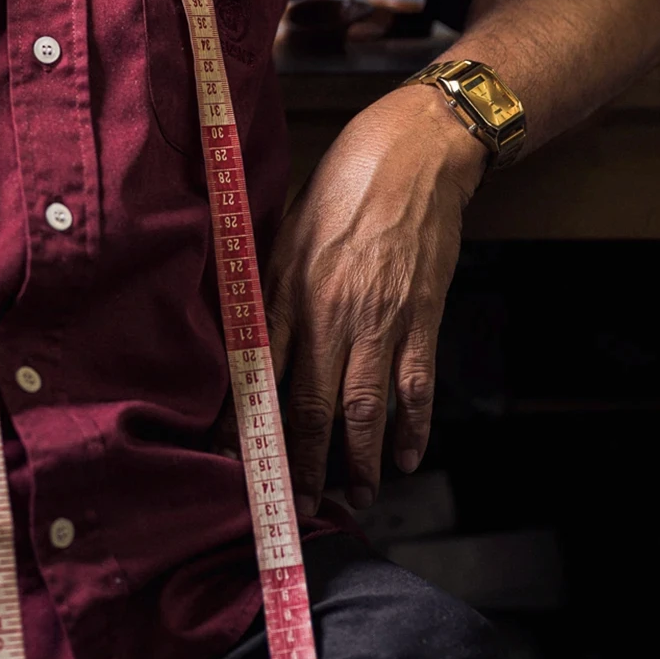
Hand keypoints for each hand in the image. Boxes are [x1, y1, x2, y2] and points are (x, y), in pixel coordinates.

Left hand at [265, 84, 485, 514]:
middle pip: (310, 407)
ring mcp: (379, 320)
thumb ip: (268, 288)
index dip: (247, 425)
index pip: (259, 375)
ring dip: (361, 461)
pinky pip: (416, 386)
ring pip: (364, 409)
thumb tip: (248, 338)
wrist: (413, 154)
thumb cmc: (342, 186)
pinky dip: (414, 427)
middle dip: (302, 464)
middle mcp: (330, 314)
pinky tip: (409, 456)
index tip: (237, 462)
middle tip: (297, 504)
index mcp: (287, 291)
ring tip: (359, 495)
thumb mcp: (285, 232)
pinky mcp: (421, 317)